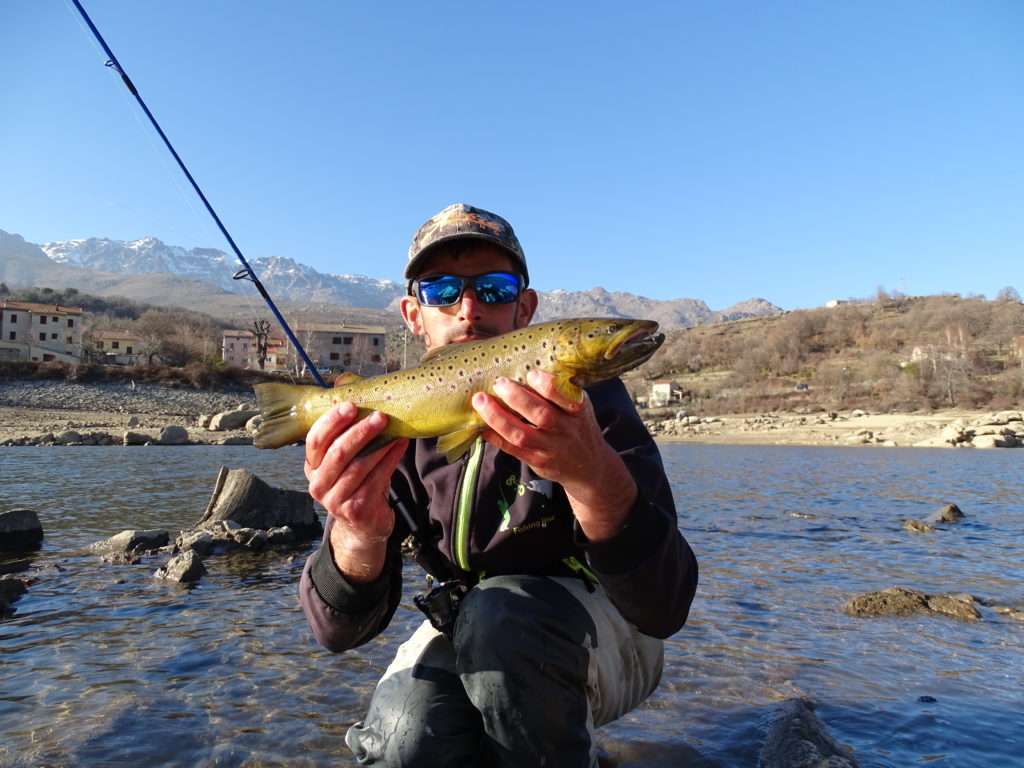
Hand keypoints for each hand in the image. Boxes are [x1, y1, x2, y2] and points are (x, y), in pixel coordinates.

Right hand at [304, 402, 407, 580]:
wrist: (363, 525)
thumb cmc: (356, 481)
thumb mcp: (346, 458)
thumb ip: (345, 429)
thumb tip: (347, 383)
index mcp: (312, 467)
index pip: (315, 441)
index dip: (332, 421)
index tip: (351, 405)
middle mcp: (318, 484)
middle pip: (338, 453)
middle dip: (360, 431)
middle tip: (380, 416)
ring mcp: (336, 500)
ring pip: (359, 467)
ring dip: (380, 445)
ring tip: (395, 430)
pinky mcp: (356, 510)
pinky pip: (376, 479)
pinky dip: (390, 460)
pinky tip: (400, 446)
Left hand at [471, 370, 635, 540]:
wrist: (590, 467)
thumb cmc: (577, 427)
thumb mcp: (578, 407)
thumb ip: (560, 391)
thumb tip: (526, 365)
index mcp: (577, 411)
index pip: (565, 396)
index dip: (547, 384)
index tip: (531, 373)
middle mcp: (565, 430)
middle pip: (541, 415)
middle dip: (517, 397)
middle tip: (499, 383)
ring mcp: (550, 448)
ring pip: (522, 434)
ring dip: (498, 417)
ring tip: (481, 400)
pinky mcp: (537, 462)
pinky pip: (512, 449)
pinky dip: (494, 436)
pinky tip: (480, 424)